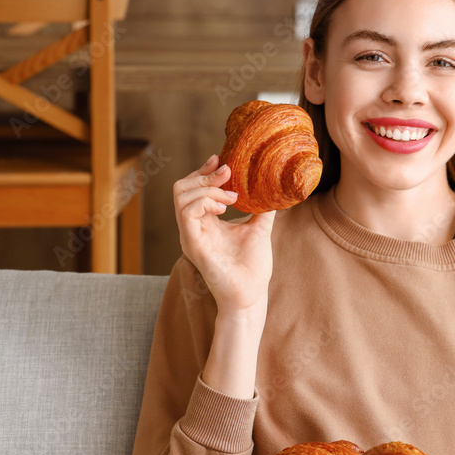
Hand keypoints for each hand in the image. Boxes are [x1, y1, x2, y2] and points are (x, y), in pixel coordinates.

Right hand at [173, 154, 275, 312]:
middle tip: (228, 174)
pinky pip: (187, 212)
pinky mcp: (193, 244)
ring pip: (181, 195)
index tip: (221, 160)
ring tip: (232, 198)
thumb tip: (273, 188)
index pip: (193, 188)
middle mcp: (193, 227)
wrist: (252, 294)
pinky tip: (224, 208)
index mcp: (205, 222)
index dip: (204, 171)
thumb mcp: (259, 228)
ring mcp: (190, 235)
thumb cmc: (252, 267)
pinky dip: (205, 202)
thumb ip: (261, 208)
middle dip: (205, 175)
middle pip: (182, 187)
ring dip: (208, 189)